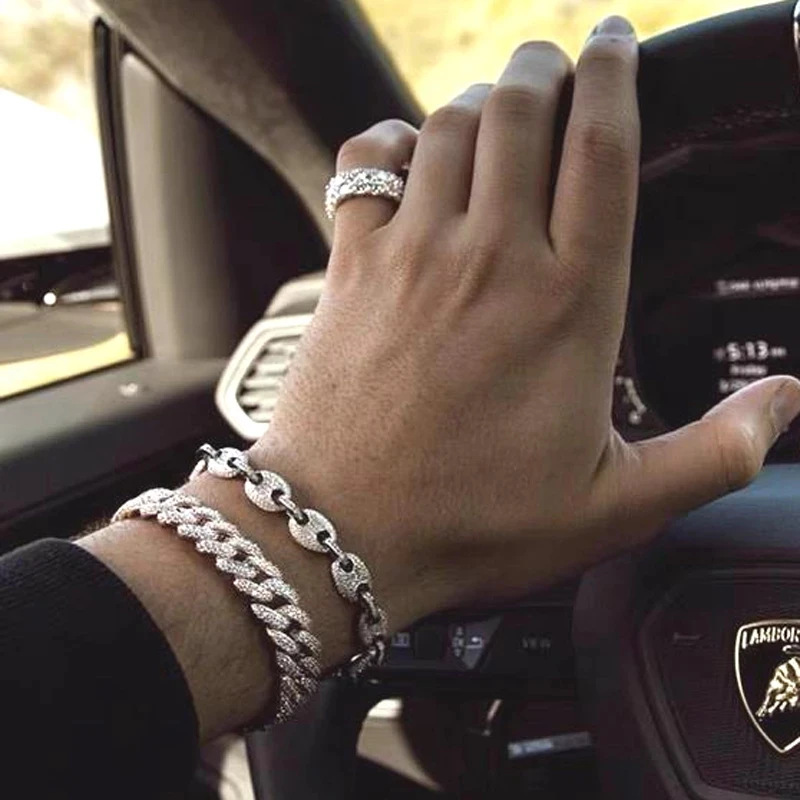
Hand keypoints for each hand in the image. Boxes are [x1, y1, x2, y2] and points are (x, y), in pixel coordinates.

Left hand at [252, 16, 799, 624]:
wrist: (340, 533)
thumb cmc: (472, 523)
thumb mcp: (614, 506)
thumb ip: (713, 452)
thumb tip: (789, 401)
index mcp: (569, 304)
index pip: (604, 148)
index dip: (616, 75)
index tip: (618, 42)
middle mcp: (492, 258)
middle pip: (524, 109)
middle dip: (546, 65)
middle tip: (558, 60)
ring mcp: (413, 255)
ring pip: (449, 125)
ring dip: (479, 98)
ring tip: (496, 103)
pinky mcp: (350, 268)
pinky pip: (364, 165)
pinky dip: (387, 141)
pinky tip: (402, 151)